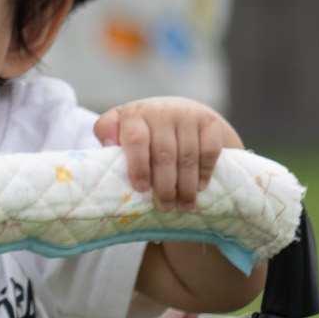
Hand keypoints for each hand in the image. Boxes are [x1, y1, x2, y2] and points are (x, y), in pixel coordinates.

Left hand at [94, 97, 241, 210]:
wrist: (182, 111)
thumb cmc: (145, 128)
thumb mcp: (121, 127)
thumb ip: (108, 135)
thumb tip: (108, 150)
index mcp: (135, 113)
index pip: (136, 140)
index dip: (138, 166)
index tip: (141, 189)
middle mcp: (161, 110)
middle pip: (164, 154)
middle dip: (164, 185)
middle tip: (165, 206)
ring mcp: (188, 114)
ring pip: (187, 156)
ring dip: (185, 185)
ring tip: (183, 205)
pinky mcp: (210, 121)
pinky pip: (209, 151)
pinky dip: (204, 172)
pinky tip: (199, 187)